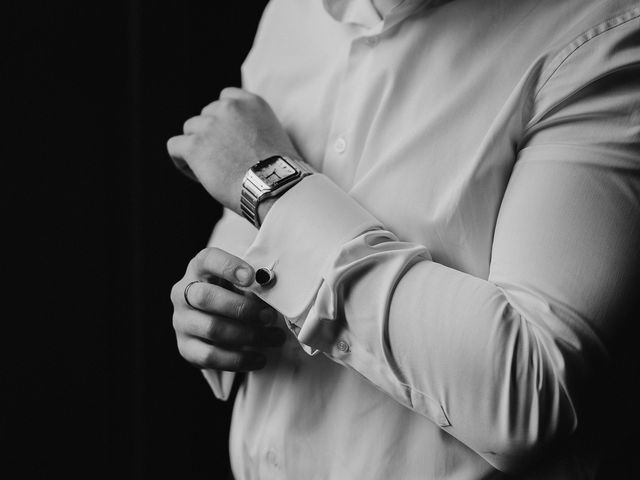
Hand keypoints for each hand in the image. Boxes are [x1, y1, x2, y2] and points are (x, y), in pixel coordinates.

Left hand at [167, 87, 298, 214]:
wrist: (274, 187)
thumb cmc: (277, 173)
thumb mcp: (271, 136)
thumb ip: (250, 127)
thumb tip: (231, 140)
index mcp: (252, 103)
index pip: (225, 99)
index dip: (224, 121)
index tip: (230, 141)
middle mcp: (229, 108)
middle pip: (206, 116)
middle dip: (211, 137)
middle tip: (223, 162)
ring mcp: (210, 125)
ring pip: (190, 131)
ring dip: (198, 149)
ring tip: (213, 172)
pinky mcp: (194, 145)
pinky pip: (175, 147)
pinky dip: (182, 162)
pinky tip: (198, 176)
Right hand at [170, 247, 284, 370]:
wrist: (215, 321)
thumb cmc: (234, 294)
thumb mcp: (241, 283)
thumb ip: (254, 284)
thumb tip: (272, 288)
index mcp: (199, 268)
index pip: (208, 260)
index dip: (228, 267)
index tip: (252, 276)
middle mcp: (183, 293)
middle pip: (206, 297)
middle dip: (242, 308)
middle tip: (269, 316)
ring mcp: (181, 321)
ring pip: (211, 329)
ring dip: (248, 335)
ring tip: (274, 338)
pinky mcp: (185, 347)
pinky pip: (209, 356)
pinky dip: (238, 359)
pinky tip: (259, 358)